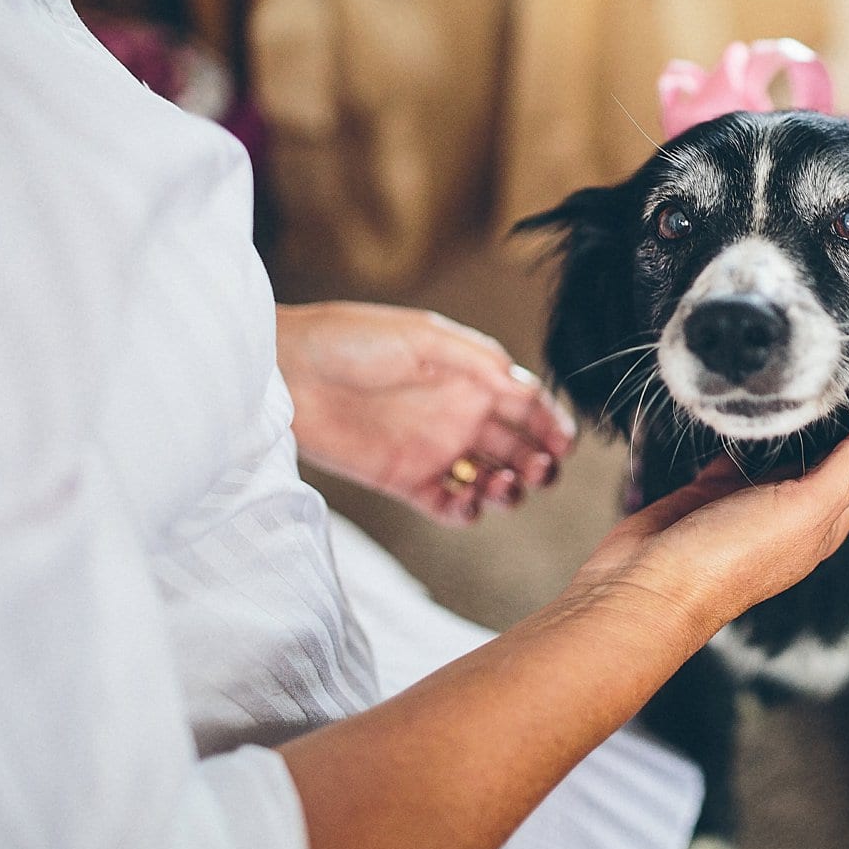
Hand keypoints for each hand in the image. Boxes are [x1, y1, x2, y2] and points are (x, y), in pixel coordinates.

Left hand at [276, 302, 576, 524]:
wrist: (284, 372)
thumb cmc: (349, 339)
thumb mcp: (423, 336)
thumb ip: (479, 362)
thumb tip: (529, 390)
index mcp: (470, 377)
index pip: (528, 405)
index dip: (552, 424)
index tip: (563, 443)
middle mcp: (459, 415)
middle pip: (520, 447)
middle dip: (540, 463)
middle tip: (540, 470)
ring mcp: (435, 450)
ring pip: (493, 480)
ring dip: (510, 489)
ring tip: (503, 485)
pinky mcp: (405, 481)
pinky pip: (451, 505)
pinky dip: (469, 511)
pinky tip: (469, 501)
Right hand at [568, 409, 848, 641]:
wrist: (643, 589)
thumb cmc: (727, 559)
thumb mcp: (805, 506)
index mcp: (826, 518)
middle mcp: (793, 510)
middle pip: (832, 452)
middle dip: (847, 412)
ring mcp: (749, 500)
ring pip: (783, 449)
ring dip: (796, 415)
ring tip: (804, 366)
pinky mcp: (709, 489)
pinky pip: (735, 450)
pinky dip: (744, 426)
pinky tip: (744, 398)